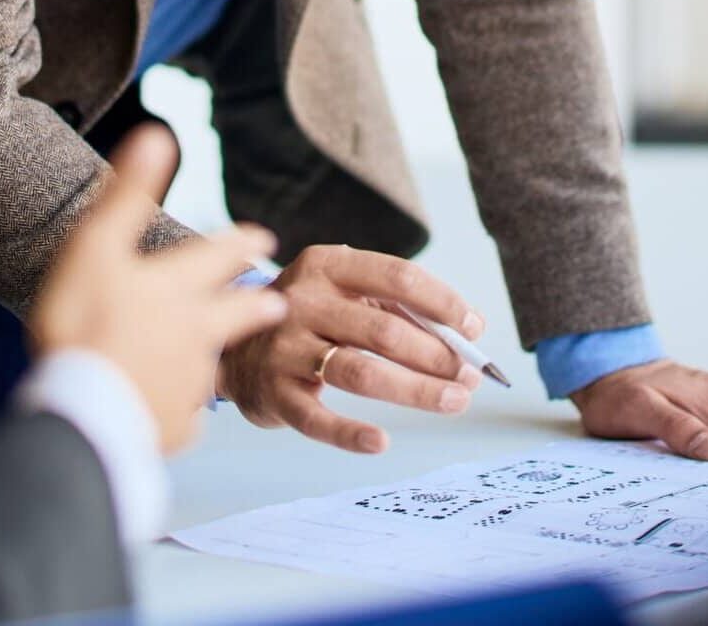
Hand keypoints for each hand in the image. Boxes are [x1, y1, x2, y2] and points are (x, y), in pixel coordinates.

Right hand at [28, 125, 287, 452]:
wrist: (80, 412)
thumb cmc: (79, 324)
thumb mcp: (95, 247)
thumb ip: (128, 194)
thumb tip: (158, 135)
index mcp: (177, 288)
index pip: (219, 257)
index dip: (239, 245)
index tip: (264, 239)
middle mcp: (195, 334)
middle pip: (236, 316)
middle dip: (254, 306)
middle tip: (275, 302)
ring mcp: (187, 384)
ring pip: (208, 366)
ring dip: (211, 357)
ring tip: (208, 357)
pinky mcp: (174, 427)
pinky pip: (180, 416)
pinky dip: (175, 410)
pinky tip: (167, 413)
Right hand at [217, 244, 485, 454]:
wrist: (233, 348)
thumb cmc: (308, 319)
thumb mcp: (342, 293)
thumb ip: (396, 309)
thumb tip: (464, 335)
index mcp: (327, 266)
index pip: (396, 278)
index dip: (442, 303)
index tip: (474, 328)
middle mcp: (303, 301)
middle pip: (384, 330)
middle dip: (436, 355)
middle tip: (470, 377)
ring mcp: (286, 348)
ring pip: (360, 372)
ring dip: (415, 390)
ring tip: (454, 401)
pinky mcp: (274, 393)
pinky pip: (317, 419)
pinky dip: (350, 434)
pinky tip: (381, 442)